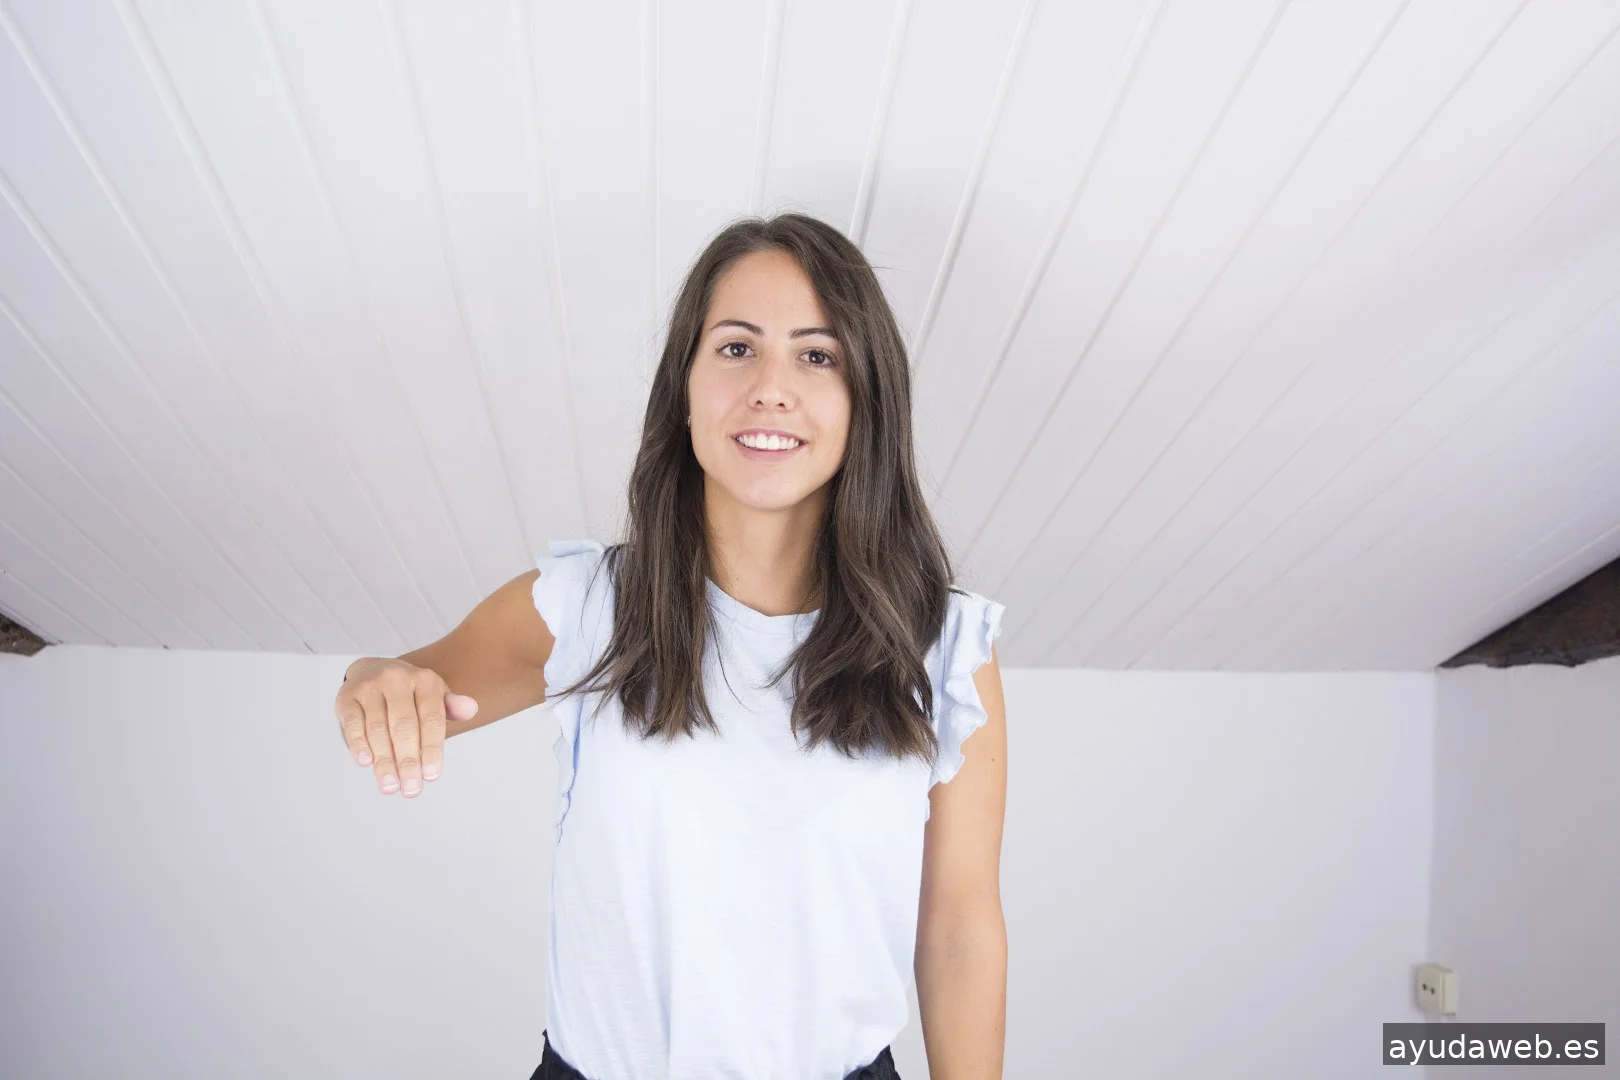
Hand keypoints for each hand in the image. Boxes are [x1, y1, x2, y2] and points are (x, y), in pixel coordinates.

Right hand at [335, 658, 478, 796]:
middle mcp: (397, 679)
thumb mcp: (434, 696)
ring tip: (391, 786)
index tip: (432, 776)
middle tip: (411, 789)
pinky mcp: (346, 697)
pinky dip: (359, 744)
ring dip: (384, 761)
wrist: (372, 671)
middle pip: (404, 726)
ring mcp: (369, 687)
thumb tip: (471, 709)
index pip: (431, 718)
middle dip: (408, 761)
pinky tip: (366, 763)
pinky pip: (353, 724)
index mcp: (425, 680)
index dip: (432, 749)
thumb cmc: (410, 694)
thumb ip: (451, 707)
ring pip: (378, 729)